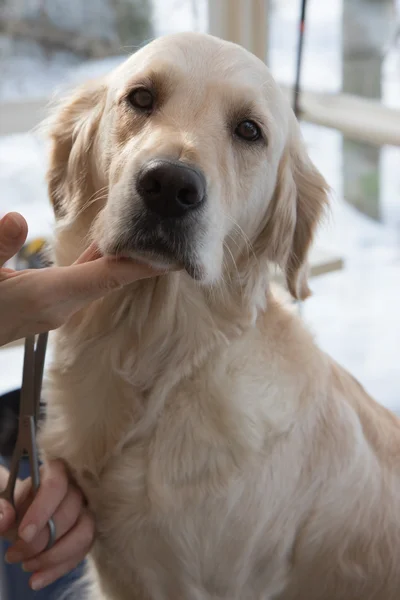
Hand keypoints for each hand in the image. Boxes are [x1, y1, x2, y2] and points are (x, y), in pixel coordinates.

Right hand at [0, 212, 159, 345]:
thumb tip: (15, 218)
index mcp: (48, 296)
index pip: (107, 278)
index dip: (141, 267)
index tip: (173, 259)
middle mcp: (60, 306)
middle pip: (111, 278)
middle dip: (141, 262)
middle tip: (171, 239)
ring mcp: (56, 309)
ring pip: (99, 280)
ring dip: (121, 262)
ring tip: (147, 238)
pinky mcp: (50, 307)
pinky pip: (84, 282)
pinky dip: (99, 265)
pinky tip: (106, 247)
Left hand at [0, 460, 93, 590]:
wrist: (18, 512)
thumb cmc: (10, 500)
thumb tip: (6, 518)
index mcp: (54, 471)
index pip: (57, 485)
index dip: (42, 510)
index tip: (23, 534)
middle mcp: (76, 487)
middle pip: (70, 512)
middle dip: (41, 541)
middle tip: (12, 555)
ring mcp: (85, 510)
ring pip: (84, 533)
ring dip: (54, 557)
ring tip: (26, 566)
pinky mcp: (86, 532)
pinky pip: (82, 552)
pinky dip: (58, 569)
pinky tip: (36, 579)